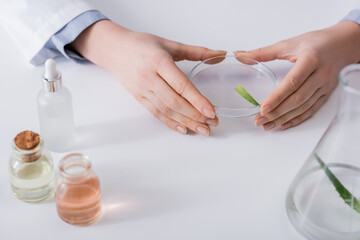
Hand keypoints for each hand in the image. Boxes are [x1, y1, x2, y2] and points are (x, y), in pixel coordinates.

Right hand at [70, 20, 225, 135]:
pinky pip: (156, 114)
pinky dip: (170, 123)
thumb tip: (220, 54)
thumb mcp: (170, 44)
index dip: (197, 100)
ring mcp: (143, 90)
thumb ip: (197, 51)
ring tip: (202, 129)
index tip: (211, 111)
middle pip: (175, 102)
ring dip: (186, 122)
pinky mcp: (139, 98)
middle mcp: (149, 77)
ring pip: (166, 110)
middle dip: (195, 115)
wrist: (115, 50)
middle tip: (212, 122)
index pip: (181, 85)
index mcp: (159, 61)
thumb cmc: (142, 45)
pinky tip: (183, 129)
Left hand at [235, 21, 359, 129]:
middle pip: (297, 99)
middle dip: (277, 112)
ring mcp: (325, 86)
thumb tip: (239, 55)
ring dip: (284, 119)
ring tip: (267, 125)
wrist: (343, 44)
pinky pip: (311, 110)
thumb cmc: (315, 42)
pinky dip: (296, 119)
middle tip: (259, 120)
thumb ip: (263, 52)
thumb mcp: (289, 43)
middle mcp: (320, 74)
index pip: (292, 83)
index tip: (262, 108)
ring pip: (303, 107)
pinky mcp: (326, 94)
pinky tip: (283, 124)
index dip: (276, 97)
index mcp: (310, 59)